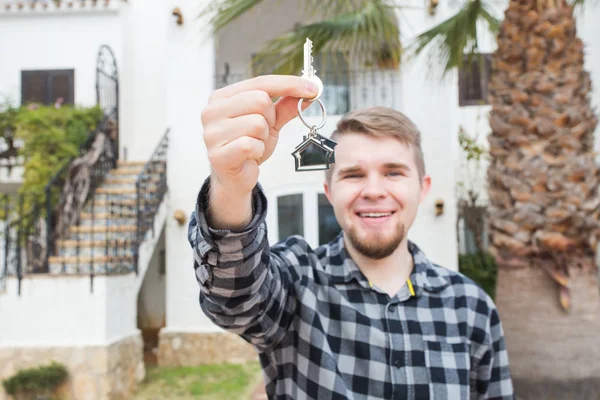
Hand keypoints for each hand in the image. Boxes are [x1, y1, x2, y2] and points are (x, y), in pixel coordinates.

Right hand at [201, 75, 317, 196]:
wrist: (236, 178)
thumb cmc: (249, 146)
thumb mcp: (270, 123)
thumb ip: (286, 106)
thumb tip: (310, 91)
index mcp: (222, 97)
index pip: (261, 82)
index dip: (289, 84)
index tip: (313, 89)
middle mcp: (211, 111)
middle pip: (260, 101)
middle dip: (270, 119)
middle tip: (262, 133)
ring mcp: (211, 133)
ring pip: (257, 124)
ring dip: (263, 137)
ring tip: (254, 145)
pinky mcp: (217, 154)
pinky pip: (251, 145)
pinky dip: (258, 151)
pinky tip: (250, 156)